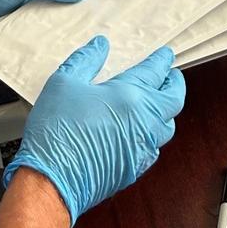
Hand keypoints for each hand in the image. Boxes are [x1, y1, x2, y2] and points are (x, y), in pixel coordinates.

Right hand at [3, 36, 184, 224]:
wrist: (52, 183)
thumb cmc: (57, 131)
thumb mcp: (64, 82)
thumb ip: (86, 59)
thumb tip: (101, 44)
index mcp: (130, 96)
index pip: (156, 72)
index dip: (162, 60)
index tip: (166, 54)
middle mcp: (144, 122)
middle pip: (174, 99)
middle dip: (174, 84)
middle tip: (170, 75)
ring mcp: (142, 148)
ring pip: (167, 126)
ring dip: (166, 111)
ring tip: (157, 102)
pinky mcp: (134, 169)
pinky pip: (154, 148)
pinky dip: (153, 135)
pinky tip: (140, 132)